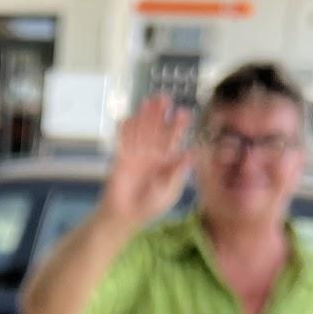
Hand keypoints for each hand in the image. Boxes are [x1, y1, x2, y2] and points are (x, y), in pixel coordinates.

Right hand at [100, 96, 192, 227]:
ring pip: (141, 131)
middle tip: (164, 98)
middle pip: (157, 130)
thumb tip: (191, 154)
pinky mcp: (121, 157)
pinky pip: (123, 140)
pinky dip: (125, 129)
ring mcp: (136, 154)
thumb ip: (178, 172)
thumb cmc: (150, 206)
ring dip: (144, 117)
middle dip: (160, 115)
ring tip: (148, 101)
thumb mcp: (170, 191)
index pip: (174, 139)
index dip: (178, 126)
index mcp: (167, 161)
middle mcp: (152, 154)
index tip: (183, 113)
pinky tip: (128, 117)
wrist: (125, 215)